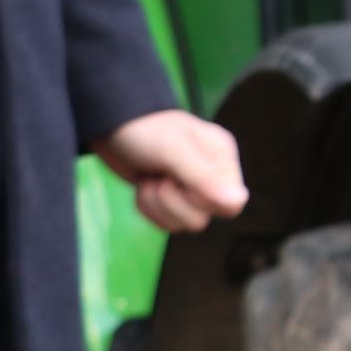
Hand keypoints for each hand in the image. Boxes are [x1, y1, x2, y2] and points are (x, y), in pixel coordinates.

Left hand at [99, 110, 248, 234]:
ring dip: (156, 204)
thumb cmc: (146, 131)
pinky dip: (147, 208)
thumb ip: (205, 177)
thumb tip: (239, 201)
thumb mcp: (174, 151)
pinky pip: (165, 223)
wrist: (111, 126)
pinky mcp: (169, 201)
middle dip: (172, 202)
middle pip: (203, 219)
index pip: (232, 203)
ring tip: (149, 178)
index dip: (204, 202)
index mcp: (222, 159)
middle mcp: (211, 177)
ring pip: (183, 224)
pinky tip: (143, 184)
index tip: (182, 182)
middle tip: (160, 176)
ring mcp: (189, 190)